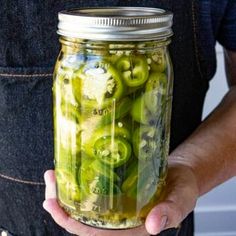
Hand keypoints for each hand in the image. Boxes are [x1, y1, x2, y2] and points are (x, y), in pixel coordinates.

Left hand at [43, 162, 198, 235]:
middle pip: (83, 220)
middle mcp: (120, 219)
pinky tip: (73, 170)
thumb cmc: (182, 188)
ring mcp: (117, 204)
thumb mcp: (181, 199)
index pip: (96, 233)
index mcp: (132, 228)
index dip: (72, 223)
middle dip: (61, 204)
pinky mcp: (118, 189)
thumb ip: (170, 212)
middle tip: (51, 181)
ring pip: (85, 205)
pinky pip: (95, 191)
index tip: (53, 206)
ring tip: (54, 174)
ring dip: (67, 192)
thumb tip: (154, 226)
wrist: (181, 173)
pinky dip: (81, 183)